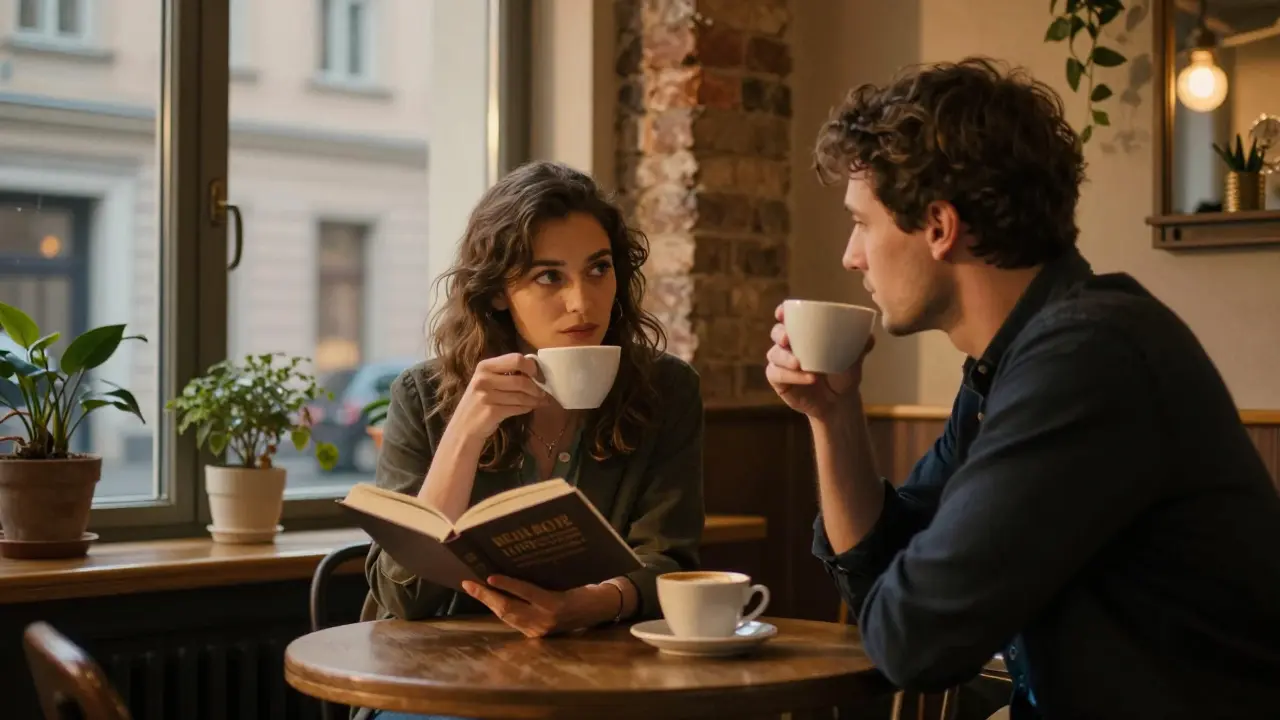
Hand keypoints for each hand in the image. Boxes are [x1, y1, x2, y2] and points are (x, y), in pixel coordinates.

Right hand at [454, 353, 546, 438]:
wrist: (463, 427)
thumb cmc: (479, 402)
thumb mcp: (487, 382)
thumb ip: (506, 373)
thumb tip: (536, 371)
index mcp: (484, 366)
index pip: (516, 359)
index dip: (531, 367)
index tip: (537, 375)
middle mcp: (483, 379)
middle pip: (521, 379)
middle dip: (536, 387)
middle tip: (542, 392)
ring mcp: (486, 396)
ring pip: (521, 395)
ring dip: (534, 399)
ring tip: (540, 401)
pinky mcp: (492, 411)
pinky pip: (518, 407)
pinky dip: (527, 408)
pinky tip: (530, 407)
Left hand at [462, 576, 614, 637]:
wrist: (600, 609)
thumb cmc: (586, 590)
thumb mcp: (568, 580)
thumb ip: (542, 581)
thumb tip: (514, 570)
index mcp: (556, 603)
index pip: (526, 592)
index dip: (506, 584)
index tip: (489, 576)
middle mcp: (545, 619)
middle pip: (508, 608)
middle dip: (486, 596)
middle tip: (468, 583)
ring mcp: (540, 630)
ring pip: (507, 616)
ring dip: (489, 603)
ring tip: (474, 589)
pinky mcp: (537, 634)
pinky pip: (513, 620)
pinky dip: (500, 610)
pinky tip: (491, 600)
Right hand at [765, 302, 874, 419]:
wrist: (840, 402)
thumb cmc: (844, 373)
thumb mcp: (854, 358)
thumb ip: (862, 346)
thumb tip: (869, 336)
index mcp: (805, 333)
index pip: (788, 318)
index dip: (782, 312)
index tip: (783, 312)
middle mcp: (790, 345)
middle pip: (777, 333)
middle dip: (780, 333)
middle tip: (788, 339)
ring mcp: (782, 363)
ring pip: (774, 354)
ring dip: (785, 358)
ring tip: (799, 364)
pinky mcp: (779, 381)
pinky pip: (776, 375)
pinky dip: (791, 376)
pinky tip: (809, 378)